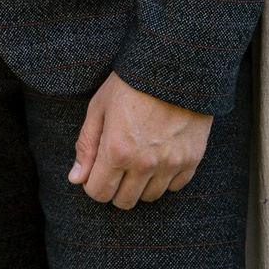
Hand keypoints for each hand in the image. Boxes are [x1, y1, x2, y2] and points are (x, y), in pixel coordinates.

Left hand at [70, 71, 211, 207]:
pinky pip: (175, 187)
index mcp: (117, 151)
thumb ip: (86, 146)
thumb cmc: (131, 84)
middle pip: (124, 201)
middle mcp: (145, 163)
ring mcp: (171, 163)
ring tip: (137, 160)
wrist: (176, 66)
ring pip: (150, 197)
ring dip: (140, 185)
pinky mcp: (192, 160)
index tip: (96, 171)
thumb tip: (76, 179)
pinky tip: (158, 158)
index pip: (99, 193)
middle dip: (114, 188)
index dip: (93, 184)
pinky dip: (165, 179)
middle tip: (116, 167)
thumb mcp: (99, 108)